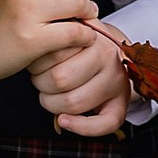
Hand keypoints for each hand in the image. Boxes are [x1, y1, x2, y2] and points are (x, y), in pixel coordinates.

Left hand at [31, 18, 131, 136]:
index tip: (37, 63)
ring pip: (73, 103)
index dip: (36, 63)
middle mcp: (108, 58)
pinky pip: (103, 124)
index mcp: (93, 37)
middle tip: (41, 80)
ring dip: (53, 104)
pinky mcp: (121, 104)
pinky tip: (64, 120)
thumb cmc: (81, 45)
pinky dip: (80, 127)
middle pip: (60, 79)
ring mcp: (117, 81)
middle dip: (41, 84)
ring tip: (51, 94)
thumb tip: (37, 42)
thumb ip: (55, 33)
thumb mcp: (68, 30)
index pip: (53, 53)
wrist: (112, 52)